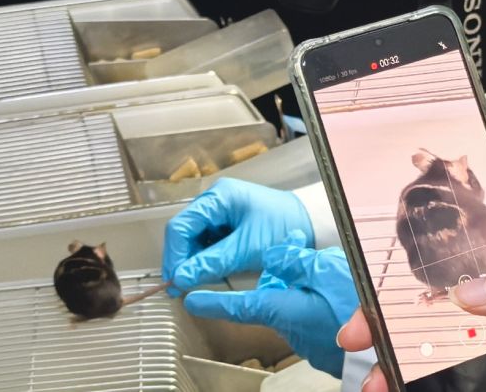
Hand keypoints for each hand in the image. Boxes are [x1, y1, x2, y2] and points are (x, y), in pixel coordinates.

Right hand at [163, 179, 311, 290]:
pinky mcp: (228, 223)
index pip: (180, 226)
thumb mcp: (246, 249)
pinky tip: (204, 274)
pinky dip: (204, 259)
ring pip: (194, 238)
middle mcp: (215, 200)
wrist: (311, 224)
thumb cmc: (282, 230)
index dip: (173, 255)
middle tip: (178, 289)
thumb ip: (212, 263)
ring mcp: (221, 211)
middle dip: (180, 260)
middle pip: (184, 231)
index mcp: (218, 197)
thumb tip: (179, 279)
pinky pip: (207, 242)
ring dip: (191, 261)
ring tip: (190, 285)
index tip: (173, 283)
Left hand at [184, 240, 356, 376]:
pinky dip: (315, 305)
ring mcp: (306, 341)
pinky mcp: (322, 346)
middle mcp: (288, 328)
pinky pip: (310, 321)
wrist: (385, 342)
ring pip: (292, 309)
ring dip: (302, 292)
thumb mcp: (325, 268)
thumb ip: (294, 260)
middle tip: (295, 259)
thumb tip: (274, 255)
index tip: (191, 300)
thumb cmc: (356, 305)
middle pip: (270, 301)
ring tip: (328, 274)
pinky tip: (336, 295)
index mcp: (282, 308)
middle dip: (277, 281)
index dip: (212, 302)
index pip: (237, 305)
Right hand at [338, 254, 485, 391]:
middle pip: (433, 308)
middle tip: (360, 338)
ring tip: (378, 381)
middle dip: (389, 320)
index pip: (455, 260)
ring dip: (401, 364)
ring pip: (437, 350)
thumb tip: (470, 290)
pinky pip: (455, 384)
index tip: (378, 286)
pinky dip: (425, 388)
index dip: (412, 268)